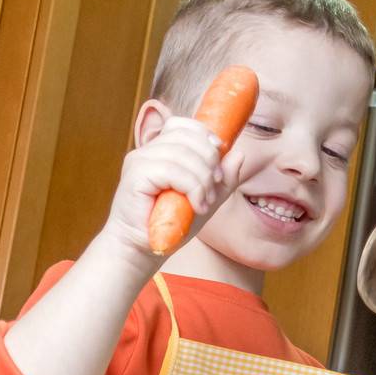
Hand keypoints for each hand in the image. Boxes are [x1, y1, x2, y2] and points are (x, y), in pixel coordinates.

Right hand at [101, 115, 244, 263]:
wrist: (143, 250)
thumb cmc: (171, 225)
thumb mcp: (206, 199)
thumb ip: (223, 179)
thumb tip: (239, 153)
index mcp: (160, 150)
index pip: (183, 125)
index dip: (204, 135)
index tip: (219, 156)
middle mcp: (147, 151)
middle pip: (187, 137)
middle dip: (209, 161)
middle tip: (214, 190)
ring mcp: (139, 160)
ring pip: (182, 154)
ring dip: (202, 180)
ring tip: (205, 203)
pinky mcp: (136, 175)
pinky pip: (172, 170)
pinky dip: (191, 188)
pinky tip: (195, 206)